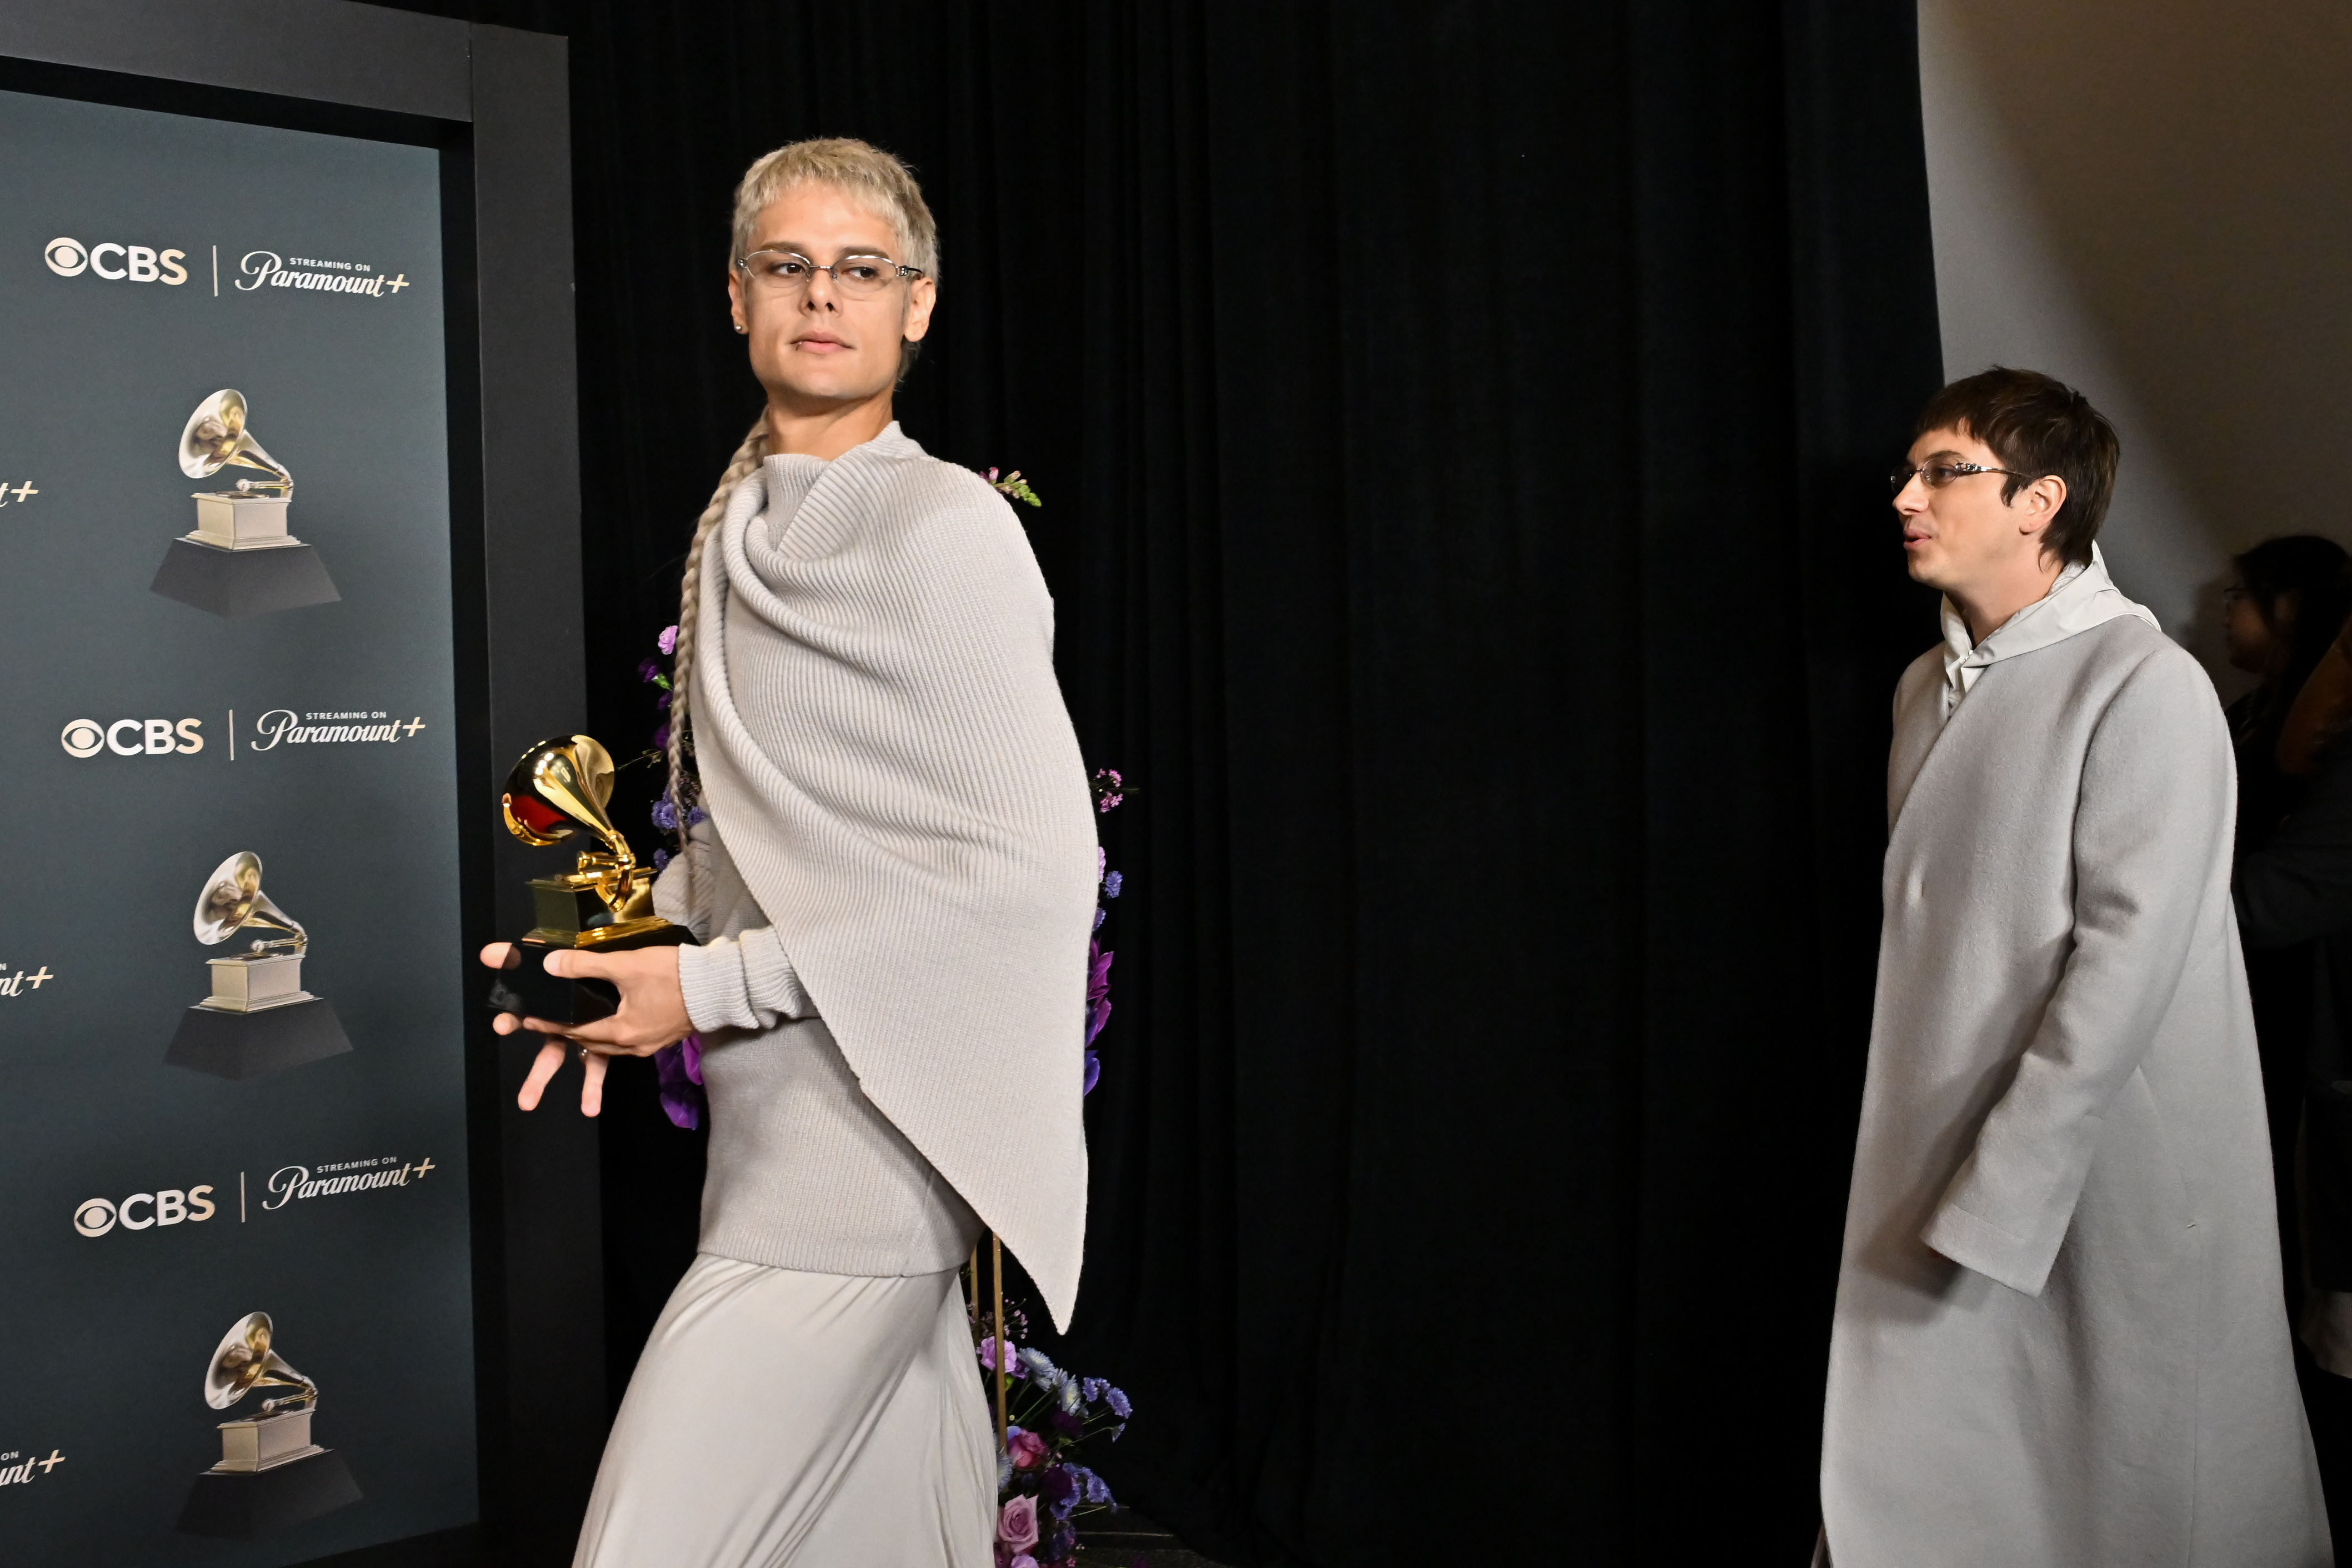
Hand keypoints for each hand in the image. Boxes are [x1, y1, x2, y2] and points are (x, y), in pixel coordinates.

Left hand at [478, 942, 692, 1116]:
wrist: (721, 986)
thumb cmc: (674, 975)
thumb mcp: (626, 965)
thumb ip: (586, 965)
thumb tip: (550, 965)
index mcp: (620, 1032)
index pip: (573, 1030)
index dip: (548, 1024)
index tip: (527, 1019)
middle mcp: (632, 1046)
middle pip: (589, 1043)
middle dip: (566, 1033)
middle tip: (546, 1021)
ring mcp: (649, 1045)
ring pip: (608, 1045)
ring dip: (589, 1036)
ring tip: (574, 1024)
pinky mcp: (662, 1038)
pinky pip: (627, 1041)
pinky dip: (610, 1034)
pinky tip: (610, 1023)